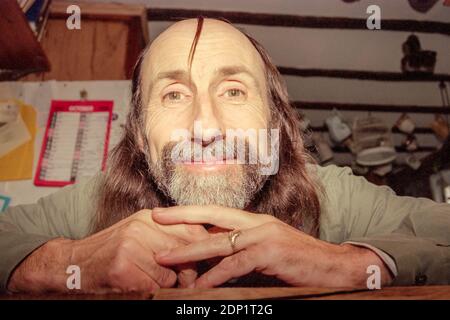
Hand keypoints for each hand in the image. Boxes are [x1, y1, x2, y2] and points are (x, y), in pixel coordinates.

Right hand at [8, 209, 208, 292]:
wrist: (73, 262)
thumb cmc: (111, 250)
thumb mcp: (139, 232)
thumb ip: (166, 235)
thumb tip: (199, 246)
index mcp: (149, 217)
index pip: (192, 228)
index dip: (206, 246)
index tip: (212, 259)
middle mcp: (143, 227)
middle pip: (187, 249)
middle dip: (192, 269)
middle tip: (190, 280)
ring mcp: (132, 246)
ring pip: (172, 273)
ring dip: (170, 283)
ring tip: (157, 282)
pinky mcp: (123, 268)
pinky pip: (154, 286)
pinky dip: (153, 290)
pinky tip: (141, 286)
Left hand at [153, 205, 392, 287]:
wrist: (333, 267)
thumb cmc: (297, 263)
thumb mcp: (265, 253)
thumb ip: (240, 252)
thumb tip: (211, 260)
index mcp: (254, 221)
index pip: (216, 211)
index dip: (189, 211)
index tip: (165, 212)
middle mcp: (257, 223)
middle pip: (212, 217)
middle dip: (181, 218)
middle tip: (154, 218)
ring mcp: (264, 235)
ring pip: (218, 241)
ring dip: (189, 251)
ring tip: (165, 258)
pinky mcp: (270, 252)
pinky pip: (235, 265)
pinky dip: (215, 275)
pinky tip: (200, 284)